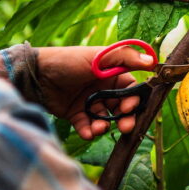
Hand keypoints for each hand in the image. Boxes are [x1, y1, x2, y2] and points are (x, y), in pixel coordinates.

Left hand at [36, 46, 154, 139]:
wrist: (36, 75)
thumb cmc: (69, 61)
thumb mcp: (100, 57)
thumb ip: (126, 58)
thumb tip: (152, 61)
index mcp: (111, 73)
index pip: (131, 89)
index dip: (134, 100)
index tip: (130, 107)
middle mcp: (102, 88)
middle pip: (121, 107)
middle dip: (124, 118)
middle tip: (125, 127)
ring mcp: (88, 102)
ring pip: (105, 118)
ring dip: (105, 125)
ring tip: (99, 127)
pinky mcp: (75, 114)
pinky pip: (87, 126)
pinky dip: (89, 131)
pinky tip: (88, 132)